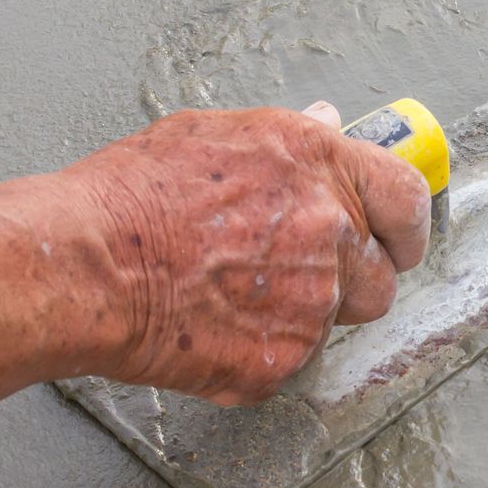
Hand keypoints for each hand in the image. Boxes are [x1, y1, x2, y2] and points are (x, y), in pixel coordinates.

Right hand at [57, 104, 429, 404]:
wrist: (82, 264)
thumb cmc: (129, 197)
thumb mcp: (214, 135)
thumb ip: (288, 139)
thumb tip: (328, 125)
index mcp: (318, 163)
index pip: (405, 198)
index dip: (404, 228)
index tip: (398, 241)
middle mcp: (328, 228)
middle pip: (382, 278)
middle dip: (351, 283)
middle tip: (296, 279)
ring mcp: (311, 299)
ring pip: (335, 323)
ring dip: (300, 318)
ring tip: (232, 297)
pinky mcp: (282, 358)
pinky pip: (290, 362)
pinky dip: (257, 354)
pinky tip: (210, 327)